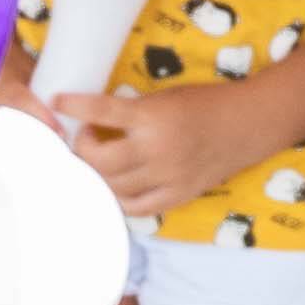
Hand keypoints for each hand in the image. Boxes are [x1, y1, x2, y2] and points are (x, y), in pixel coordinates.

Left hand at [48, 82, 243, 222]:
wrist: (248, 124)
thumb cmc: (205, 103)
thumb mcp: (165, 97)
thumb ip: (133, 112)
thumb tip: (95, 122)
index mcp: (153, 116)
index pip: (103, 111)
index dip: (75, 106)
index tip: (56, 101)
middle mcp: (157, 149)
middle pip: (100, 160)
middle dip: (84, 148)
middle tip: (86, 137)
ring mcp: (168, 177)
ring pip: (114, 187)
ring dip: (98, 174)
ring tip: (100, 160)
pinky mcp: (178, 195)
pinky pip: (137, 207)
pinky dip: (119, 198)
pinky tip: (115, 185)